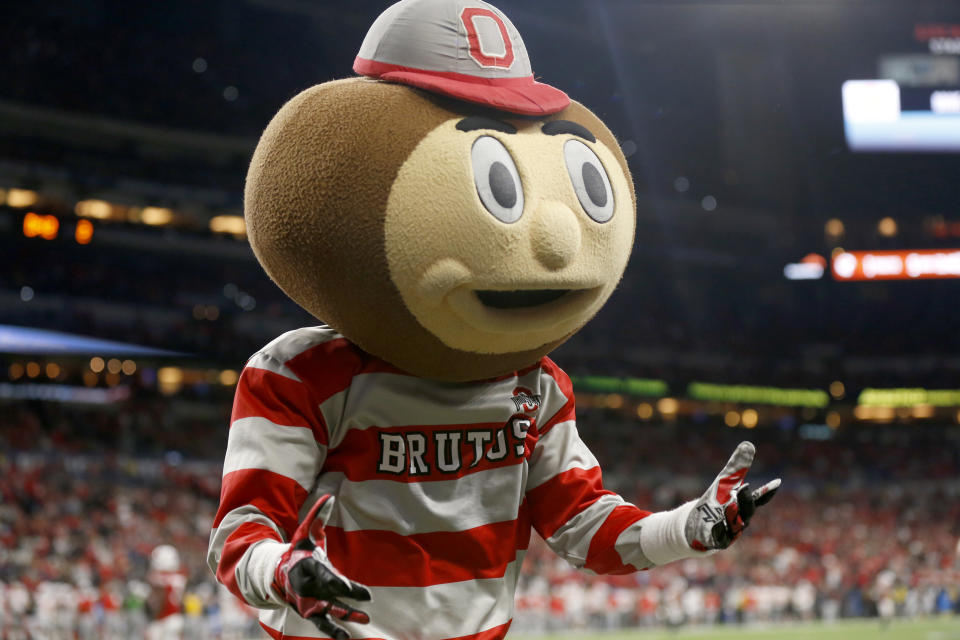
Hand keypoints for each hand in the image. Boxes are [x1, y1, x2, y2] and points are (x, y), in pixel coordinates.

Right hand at [272, 495, 371, 638]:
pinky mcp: (310, 610)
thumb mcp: (306, 533)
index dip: (343, 585)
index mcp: (308, 567)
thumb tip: (329, 496)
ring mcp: (308, 601)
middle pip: (330, 595)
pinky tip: (346, 637)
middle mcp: (308, 587)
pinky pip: (322, 623)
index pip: (328, 577)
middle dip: (347, 600)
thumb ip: (318, 516)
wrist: (278, 572)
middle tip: (365, 602)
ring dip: (345, 617)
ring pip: (328, 612)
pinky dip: (332, 631)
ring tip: (364, 621)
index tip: (358, 591)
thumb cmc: (298, 551)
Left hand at [684, 441, 779, 551]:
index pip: (758, 498)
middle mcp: (740, 519)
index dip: (767, 491)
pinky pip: (719, 539)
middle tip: (742, 488)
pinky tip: (714, 525)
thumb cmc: (714, 504)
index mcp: (743, 505)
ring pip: (734, 526)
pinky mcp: (717, 542)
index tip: (777, 482)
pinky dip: (718, 532)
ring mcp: (730, 532)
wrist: (696, 526)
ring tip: (728, 505)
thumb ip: (736, 467)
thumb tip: (748, 444)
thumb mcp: (723, 483)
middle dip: (745, 501)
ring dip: (732, 516)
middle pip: (747, 511)